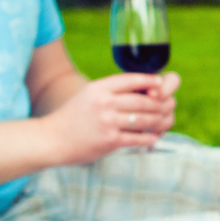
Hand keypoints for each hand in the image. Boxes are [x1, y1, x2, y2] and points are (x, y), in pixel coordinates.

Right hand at [45, 71, 178, 163]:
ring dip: (157, 121)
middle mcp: (104, 103)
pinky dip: (149, 138)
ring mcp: (108, 122)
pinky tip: (153, 137)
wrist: (52, 139)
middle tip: (167, 106)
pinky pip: (138, 138)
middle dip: (158, 104)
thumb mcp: (88, 96)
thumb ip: (110, 92)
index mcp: (98, 88)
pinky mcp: (110, 140)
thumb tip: (141, 91)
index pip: (131, 80)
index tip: (160, 84)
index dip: (149, 81)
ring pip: (144, 119)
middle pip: (143, 100)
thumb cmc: (73, 117)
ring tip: (163, 121)